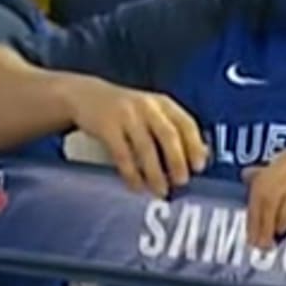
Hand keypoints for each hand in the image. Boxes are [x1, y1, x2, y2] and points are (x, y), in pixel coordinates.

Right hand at [62, 75, 205, 197]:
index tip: (199, 167)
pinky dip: (131, 172)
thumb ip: (173, 129)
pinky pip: (122, 154)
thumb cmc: (125, 111)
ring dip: (154, 172)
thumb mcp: (151, 112)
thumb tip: (201, 156)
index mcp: (163, 103)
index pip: (186, 124)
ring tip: (159, 190)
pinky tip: (136, 185)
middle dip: (177, 161)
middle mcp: (147, 107)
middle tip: (181, 182)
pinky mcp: (106, 126)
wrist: (84, 95)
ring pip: (145, 147)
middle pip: (167, 135)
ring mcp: (126, 115)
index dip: (195, 146)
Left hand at [246, 148, 285, 251]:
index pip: (256, 184)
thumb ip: (278, 179)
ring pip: (269, 195)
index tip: (250, 233)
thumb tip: (246, 175)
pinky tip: (284, 230)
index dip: (251, 210)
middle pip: (260, 190)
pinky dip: (282, 216)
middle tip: (257, 244)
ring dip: (265, 222)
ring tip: (268, 243)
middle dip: (255, 219)